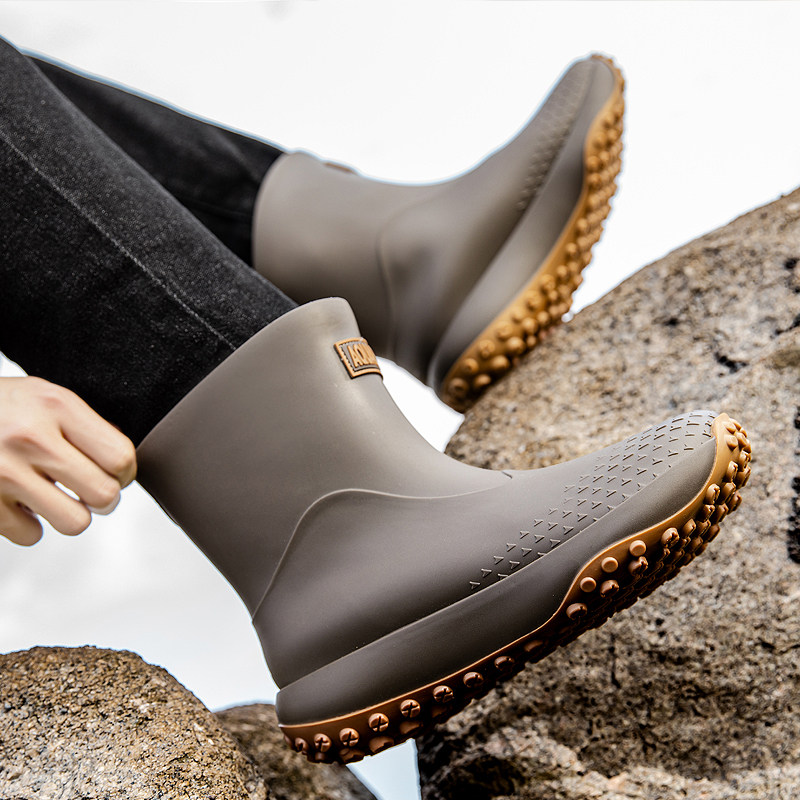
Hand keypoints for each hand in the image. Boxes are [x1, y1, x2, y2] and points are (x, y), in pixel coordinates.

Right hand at [0, 377, 135, 545]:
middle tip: (90, 490)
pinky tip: (19, 501)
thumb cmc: (3, 406)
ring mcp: (2, 471)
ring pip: (74, 522)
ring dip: (71, 514)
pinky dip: (29, 524)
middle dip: (104, 498)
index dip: (125, 472)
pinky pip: (30, 535)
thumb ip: (85, 426)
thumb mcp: (46, 397)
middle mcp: (31, 437)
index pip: (120, 457)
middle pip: (104, 495)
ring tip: (57, 497)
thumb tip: (125, 466)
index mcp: (56, 405)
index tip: (116, 473)